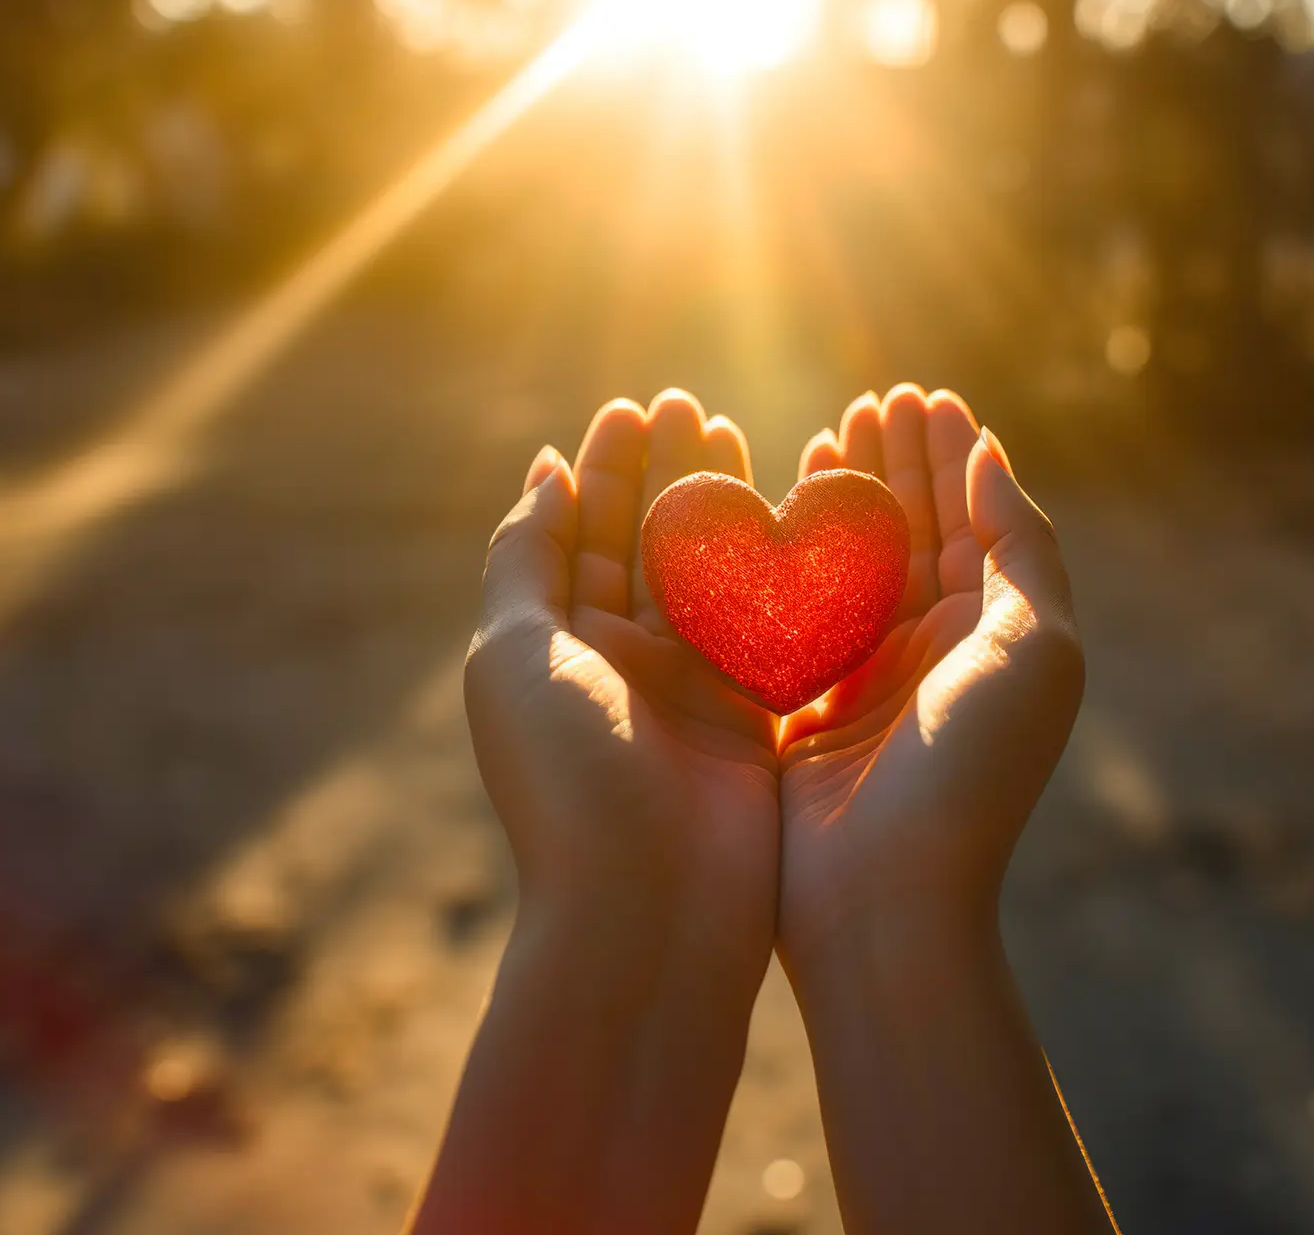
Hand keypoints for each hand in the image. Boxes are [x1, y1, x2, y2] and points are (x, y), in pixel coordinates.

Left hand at [464, 389, 778, 960]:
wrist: (645, 910)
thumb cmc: (567, 778)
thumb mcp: (516, 652)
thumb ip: (526, 557)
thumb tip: (544, 472)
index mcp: (552, 649)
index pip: (577, 536)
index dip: (604, 468)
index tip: (634, 405)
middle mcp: (616, 667)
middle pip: (643, 547)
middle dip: (665, 475)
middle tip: (692, 404)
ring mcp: (685, 694)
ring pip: (706, 579)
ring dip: (719, 509)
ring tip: (736, 435)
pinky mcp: (748, 723)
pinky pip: (764, 633)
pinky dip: (778, 575)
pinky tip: (797, 518)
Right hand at [777, 384, 1084, 963]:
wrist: (891, 898)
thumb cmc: (974, 771)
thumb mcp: (1032, 645)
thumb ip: (1020, 544)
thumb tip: (993, 455)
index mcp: (1002, 635)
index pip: (977, 521)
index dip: (951, 455)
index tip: (919, 396)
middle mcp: (941, 653)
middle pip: (916, 534)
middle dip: (894, 465)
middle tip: (867, 402)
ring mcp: (872, 681)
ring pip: (856, 568)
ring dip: (842, 502)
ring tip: (824, 437)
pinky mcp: (809, 711)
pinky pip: (797, 619)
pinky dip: (786, 565)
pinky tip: (766, 520)